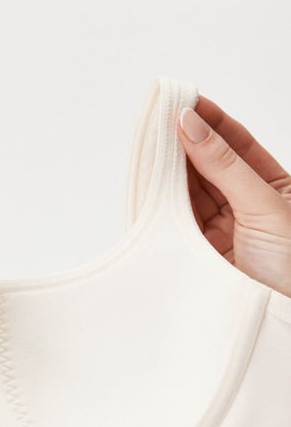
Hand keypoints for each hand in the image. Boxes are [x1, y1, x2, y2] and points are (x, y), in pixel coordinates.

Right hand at [176, 100, 290, 426]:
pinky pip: (180, 224)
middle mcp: (248, 209)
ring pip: (192, 194)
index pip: (237, 145)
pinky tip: (152, 184)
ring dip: (171, 170)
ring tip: (149, 143)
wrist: (285, 326)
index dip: (210, 120)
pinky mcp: (201, 259)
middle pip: (210, 166)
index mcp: (275, 189)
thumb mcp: (264, 206)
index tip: (183, 99)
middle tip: (158, 116)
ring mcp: (224, 235)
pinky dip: (164, 204)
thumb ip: (223, 166)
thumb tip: (190, 124)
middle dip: (185, 141)